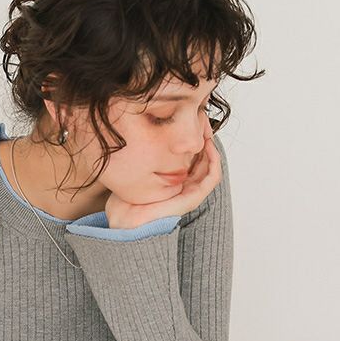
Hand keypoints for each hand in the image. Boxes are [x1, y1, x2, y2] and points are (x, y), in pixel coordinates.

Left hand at [105, 115, 221, 228]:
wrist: (126, 221)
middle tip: (201, 119)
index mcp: (172, 181)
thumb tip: (130, 132)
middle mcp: (184, 186)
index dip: (191, 137)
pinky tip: (208, 144)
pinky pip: (212, 177)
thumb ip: (137, 155)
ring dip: (211, 145)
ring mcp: (191, 192)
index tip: (188, 120)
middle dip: (202, 137)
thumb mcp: (131, 170)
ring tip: (206, 128)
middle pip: (201, 157)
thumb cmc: (125, 200)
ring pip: (210, 165)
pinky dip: (214, 160)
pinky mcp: (194, 197)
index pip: (188, 155)